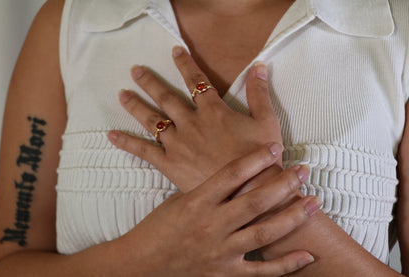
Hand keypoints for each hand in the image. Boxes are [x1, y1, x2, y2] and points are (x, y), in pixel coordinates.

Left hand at [108, 46, 281, 191]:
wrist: (248, 190)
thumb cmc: (259, 156)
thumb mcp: (266, 121)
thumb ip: (259, 92)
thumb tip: (258, 66)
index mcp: (213, 111)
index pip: (196, 81)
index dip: (185, 64)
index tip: (174, 51)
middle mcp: (191, 123)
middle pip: (166, 97)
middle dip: (150, 82)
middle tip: (135, 70)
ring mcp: (178, 143)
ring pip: (152, 119)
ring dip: (135, 105)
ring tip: (122, 94)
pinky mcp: (170, 164)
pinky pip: (144, 150)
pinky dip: (127, 142)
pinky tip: (112, 135)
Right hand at [121, 146, 317, 276]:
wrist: (142, 263)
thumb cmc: (158, 228)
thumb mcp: (179, 200)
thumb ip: (208, 188)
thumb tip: (236, 175)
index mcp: (197, 202)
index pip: (232, 175)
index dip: (256, 159)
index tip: (275, 148)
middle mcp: (211, 225)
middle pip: (254, 201)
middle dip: (283, 184)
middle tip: (303, 170)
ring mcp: (220, 251)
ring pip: (263, 233)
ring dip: (292, 217)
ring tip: (313, 202)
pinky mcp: (225, 273)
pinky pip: (261, 271)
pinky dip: (286, 265)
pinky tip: (307, 255)